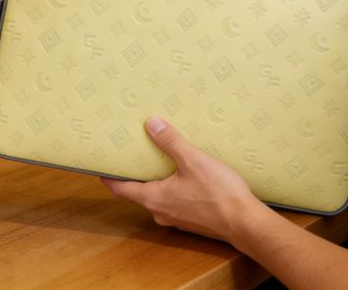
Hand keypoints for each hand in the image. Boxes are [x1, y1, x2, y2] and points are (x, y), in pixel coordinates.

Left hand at [101, 117, 264, 241]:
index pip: (121, 189)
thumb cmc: (218, 193)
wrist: (245, 222)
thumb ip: (171, 142)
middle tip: (136, 155)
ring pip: (159, 197)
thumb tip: (151, 124)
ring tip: (162, 160)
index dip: (110, 177)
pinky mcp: (192, 220)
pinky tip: (186, 175)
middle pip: (139, 192)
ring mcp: (177, 218)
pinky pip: (175, 202)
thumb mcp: (192, 160)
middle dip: (137, 174)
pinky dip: (174, 188)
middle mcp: (161, 212)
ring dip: (158, 181)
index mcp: (154, 198)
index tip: (102, 166)